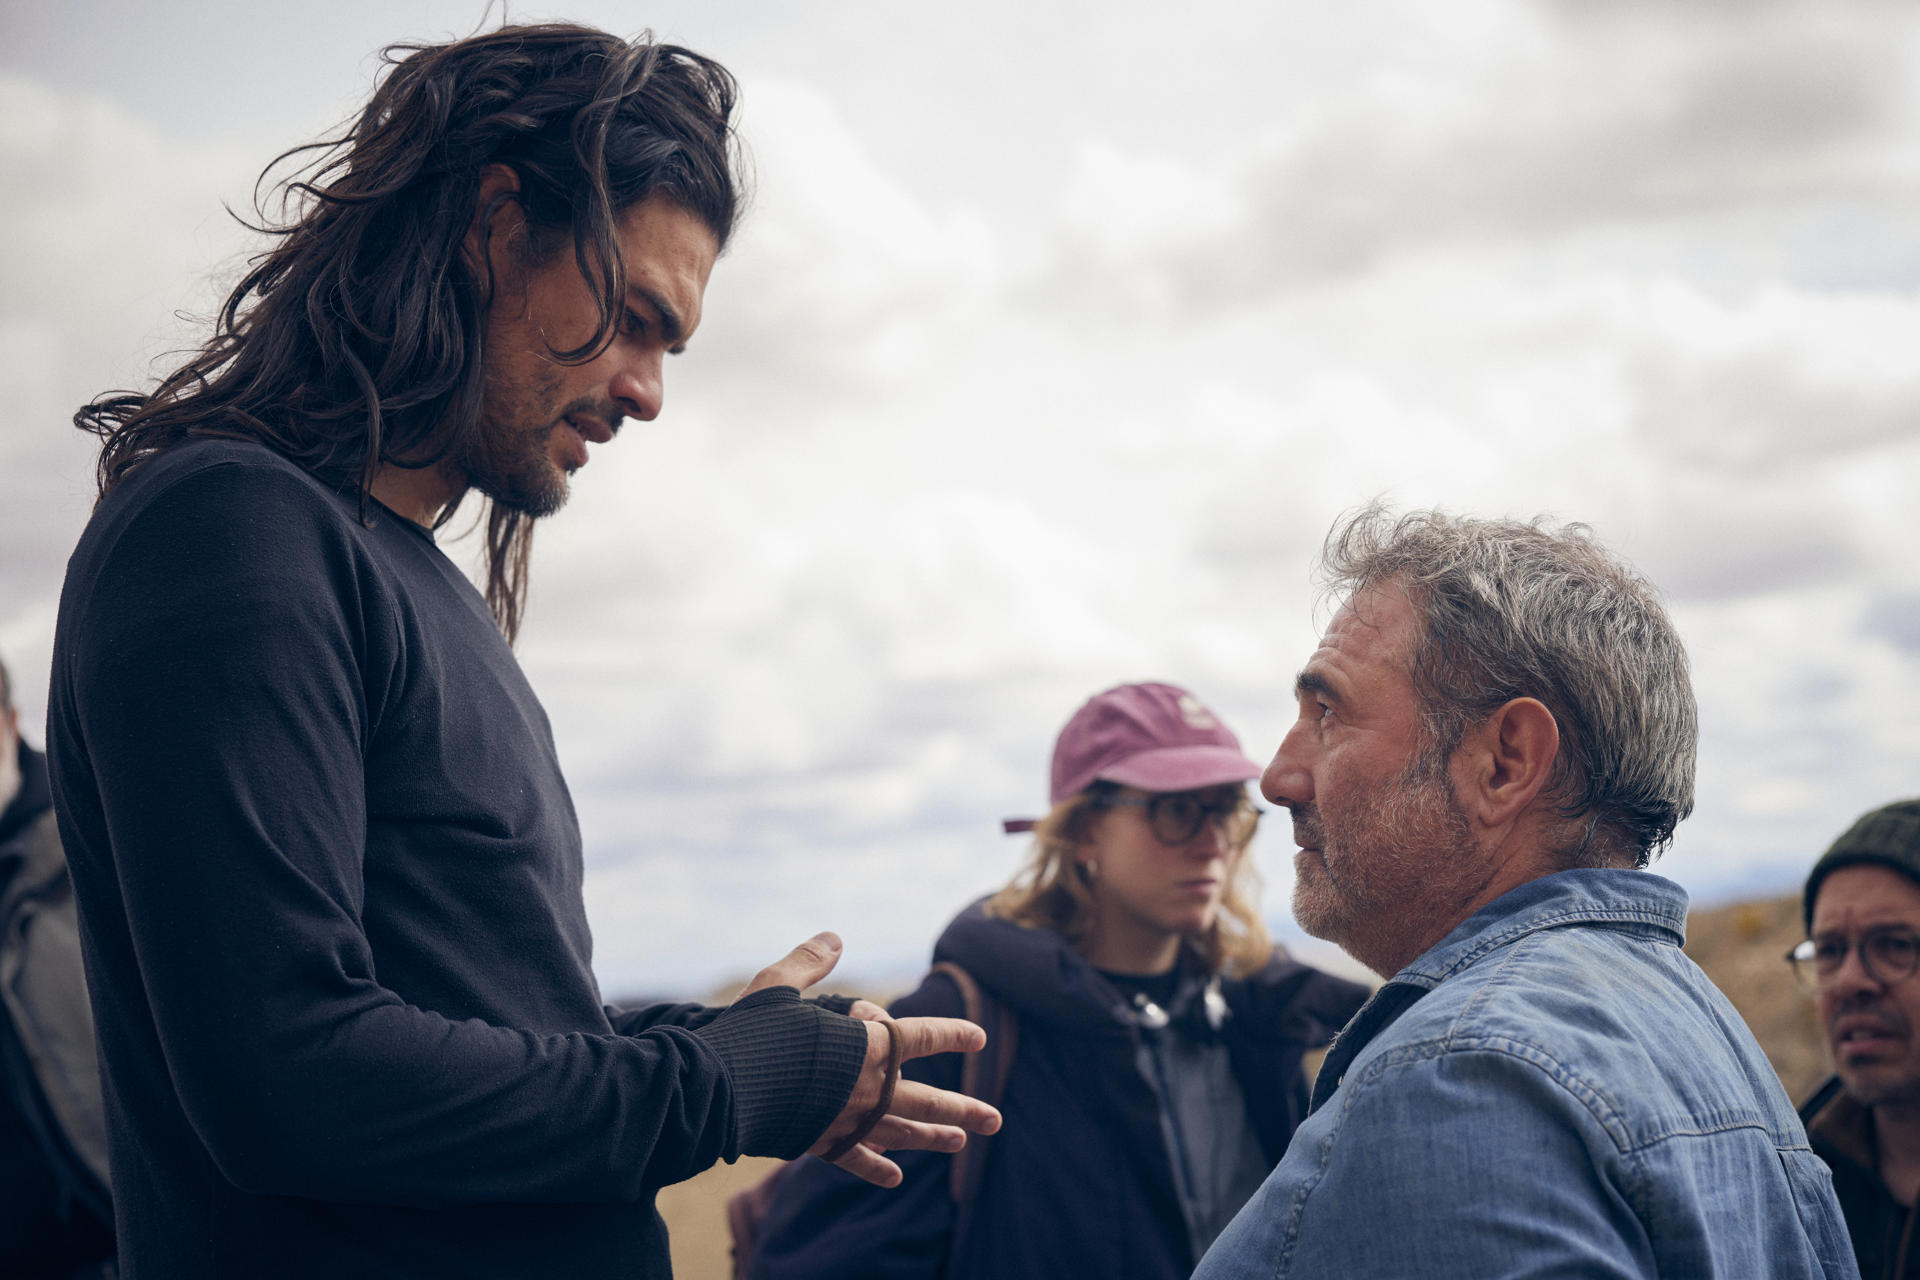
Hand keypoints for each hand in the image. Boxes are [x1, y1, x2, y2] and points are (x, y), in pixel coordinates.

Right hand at [742, 933, 1002, 1186]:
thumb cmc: (750, 1033)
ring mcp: (845, 1120)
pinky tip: (895, 1179)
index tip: (979, 1038)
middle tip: (995, 1120)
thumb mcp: (778, 985)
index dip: (952, 1035)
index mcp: (864, 1045)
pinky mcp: (820, 1143)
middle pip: (925, 1099)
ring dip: (932, 1137)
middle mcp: (865, 1087)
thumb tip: (835, 937)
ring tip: (961, 1143)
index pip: (922, 1037)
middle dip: (963, 1110)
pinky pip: (857, 1159)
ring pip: (900, 1132)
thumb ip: (810, 961)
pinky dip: (876, 1168)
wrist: (719, 1089)